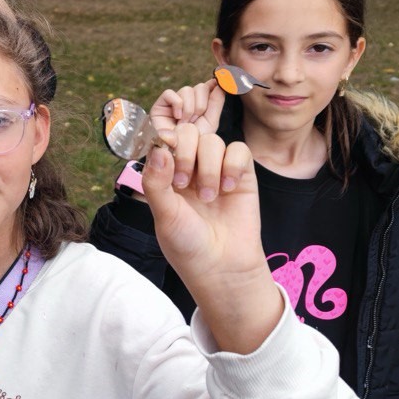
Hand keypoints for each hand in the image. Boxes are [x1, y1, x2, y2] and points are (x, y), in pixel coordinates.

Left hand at [142, 122, 281, 353]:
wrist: (221, 266)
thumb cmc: (187, 244)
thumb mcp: (163, 215)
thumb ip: (156, 182)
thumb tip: (158, 148)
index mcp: (166, 174)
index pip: (164, 139)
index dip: (165, 141)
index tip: (165, 155)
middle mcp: (190, 167)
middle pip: (188, 132)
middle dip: (185, 152)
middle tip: (182, 183)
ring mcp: (216, 169)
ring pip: (213, 140)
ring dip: (207, 166)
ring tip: (208, 197)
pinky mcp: (242, 175)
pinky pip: (239, 150)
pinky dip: (233, 165)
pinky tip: (228, 189)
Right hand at [150, 80, 226, 179]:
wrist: (177, 164)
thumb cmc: (194, 147)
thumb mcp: (210, 123)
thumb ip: (216, 103)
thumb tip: (220, 80)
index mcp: (201, 107)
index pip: (209, 87)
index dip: (215, 86)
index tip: (224, 84)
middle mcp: (187, 104)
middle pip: (199, 87)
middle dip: (202, 104)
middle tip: (197, 120)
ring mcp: (172, 105)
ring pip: (187, 90)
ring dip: (190, 107)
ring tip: (186, 123)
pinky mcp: (159, 108)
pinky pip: (169, 94)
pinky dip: (176, 104)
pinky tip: (177, 118)